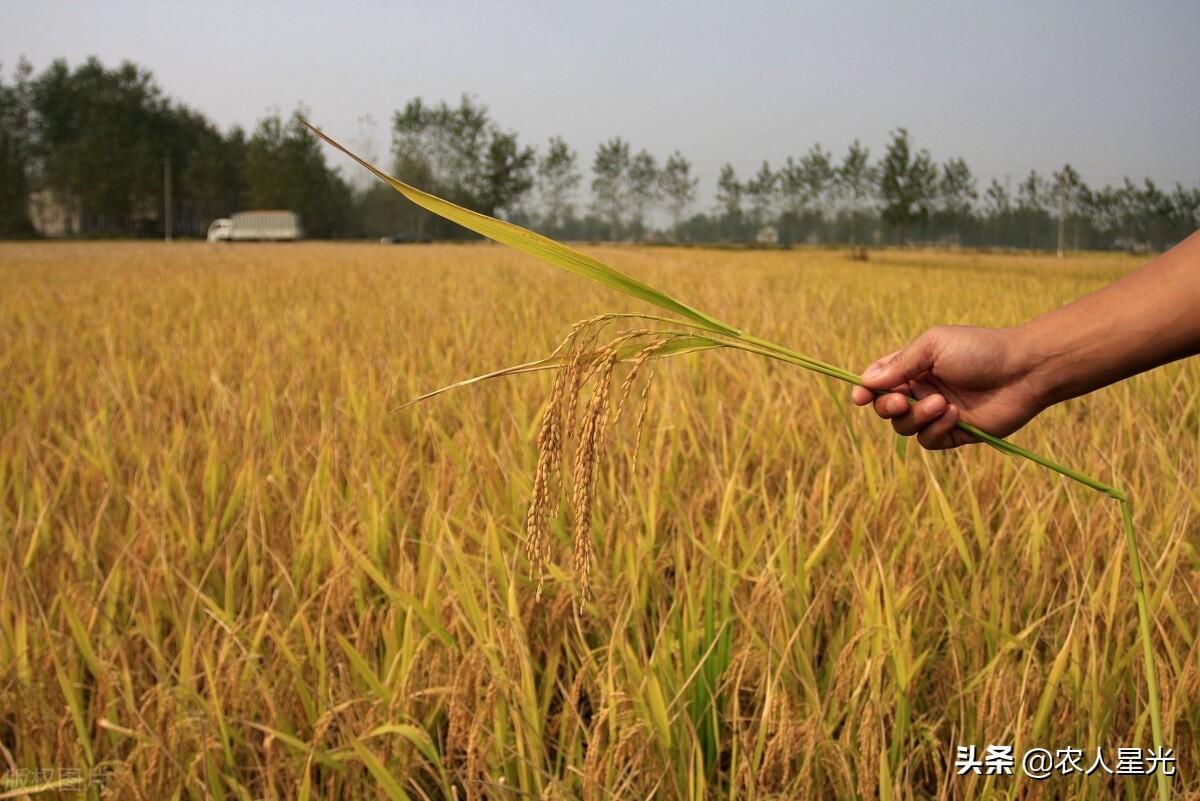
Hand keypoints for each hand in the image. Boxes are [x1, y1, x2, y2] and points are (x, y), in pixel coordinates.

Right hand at [850, 325, 1046, 449]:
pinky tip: (955, 414)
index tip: (860, 397)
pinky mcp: (954, 433)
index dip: (866, 390)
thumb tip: (867, 382)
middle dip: (887, 406)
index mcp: (914, 367)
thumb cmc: (979, 350)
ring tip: (942, 403)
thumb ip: (900, 365)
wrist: (1023, 370)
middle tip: (902, 401)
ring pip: (904, 427)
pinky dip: (936, 429)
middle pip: (885, 408)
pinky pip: (928, 441)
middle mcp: (922, 391)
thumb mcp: (934, 346)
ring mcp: (937, 413)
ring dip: (917, 417)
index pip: (879, 381)